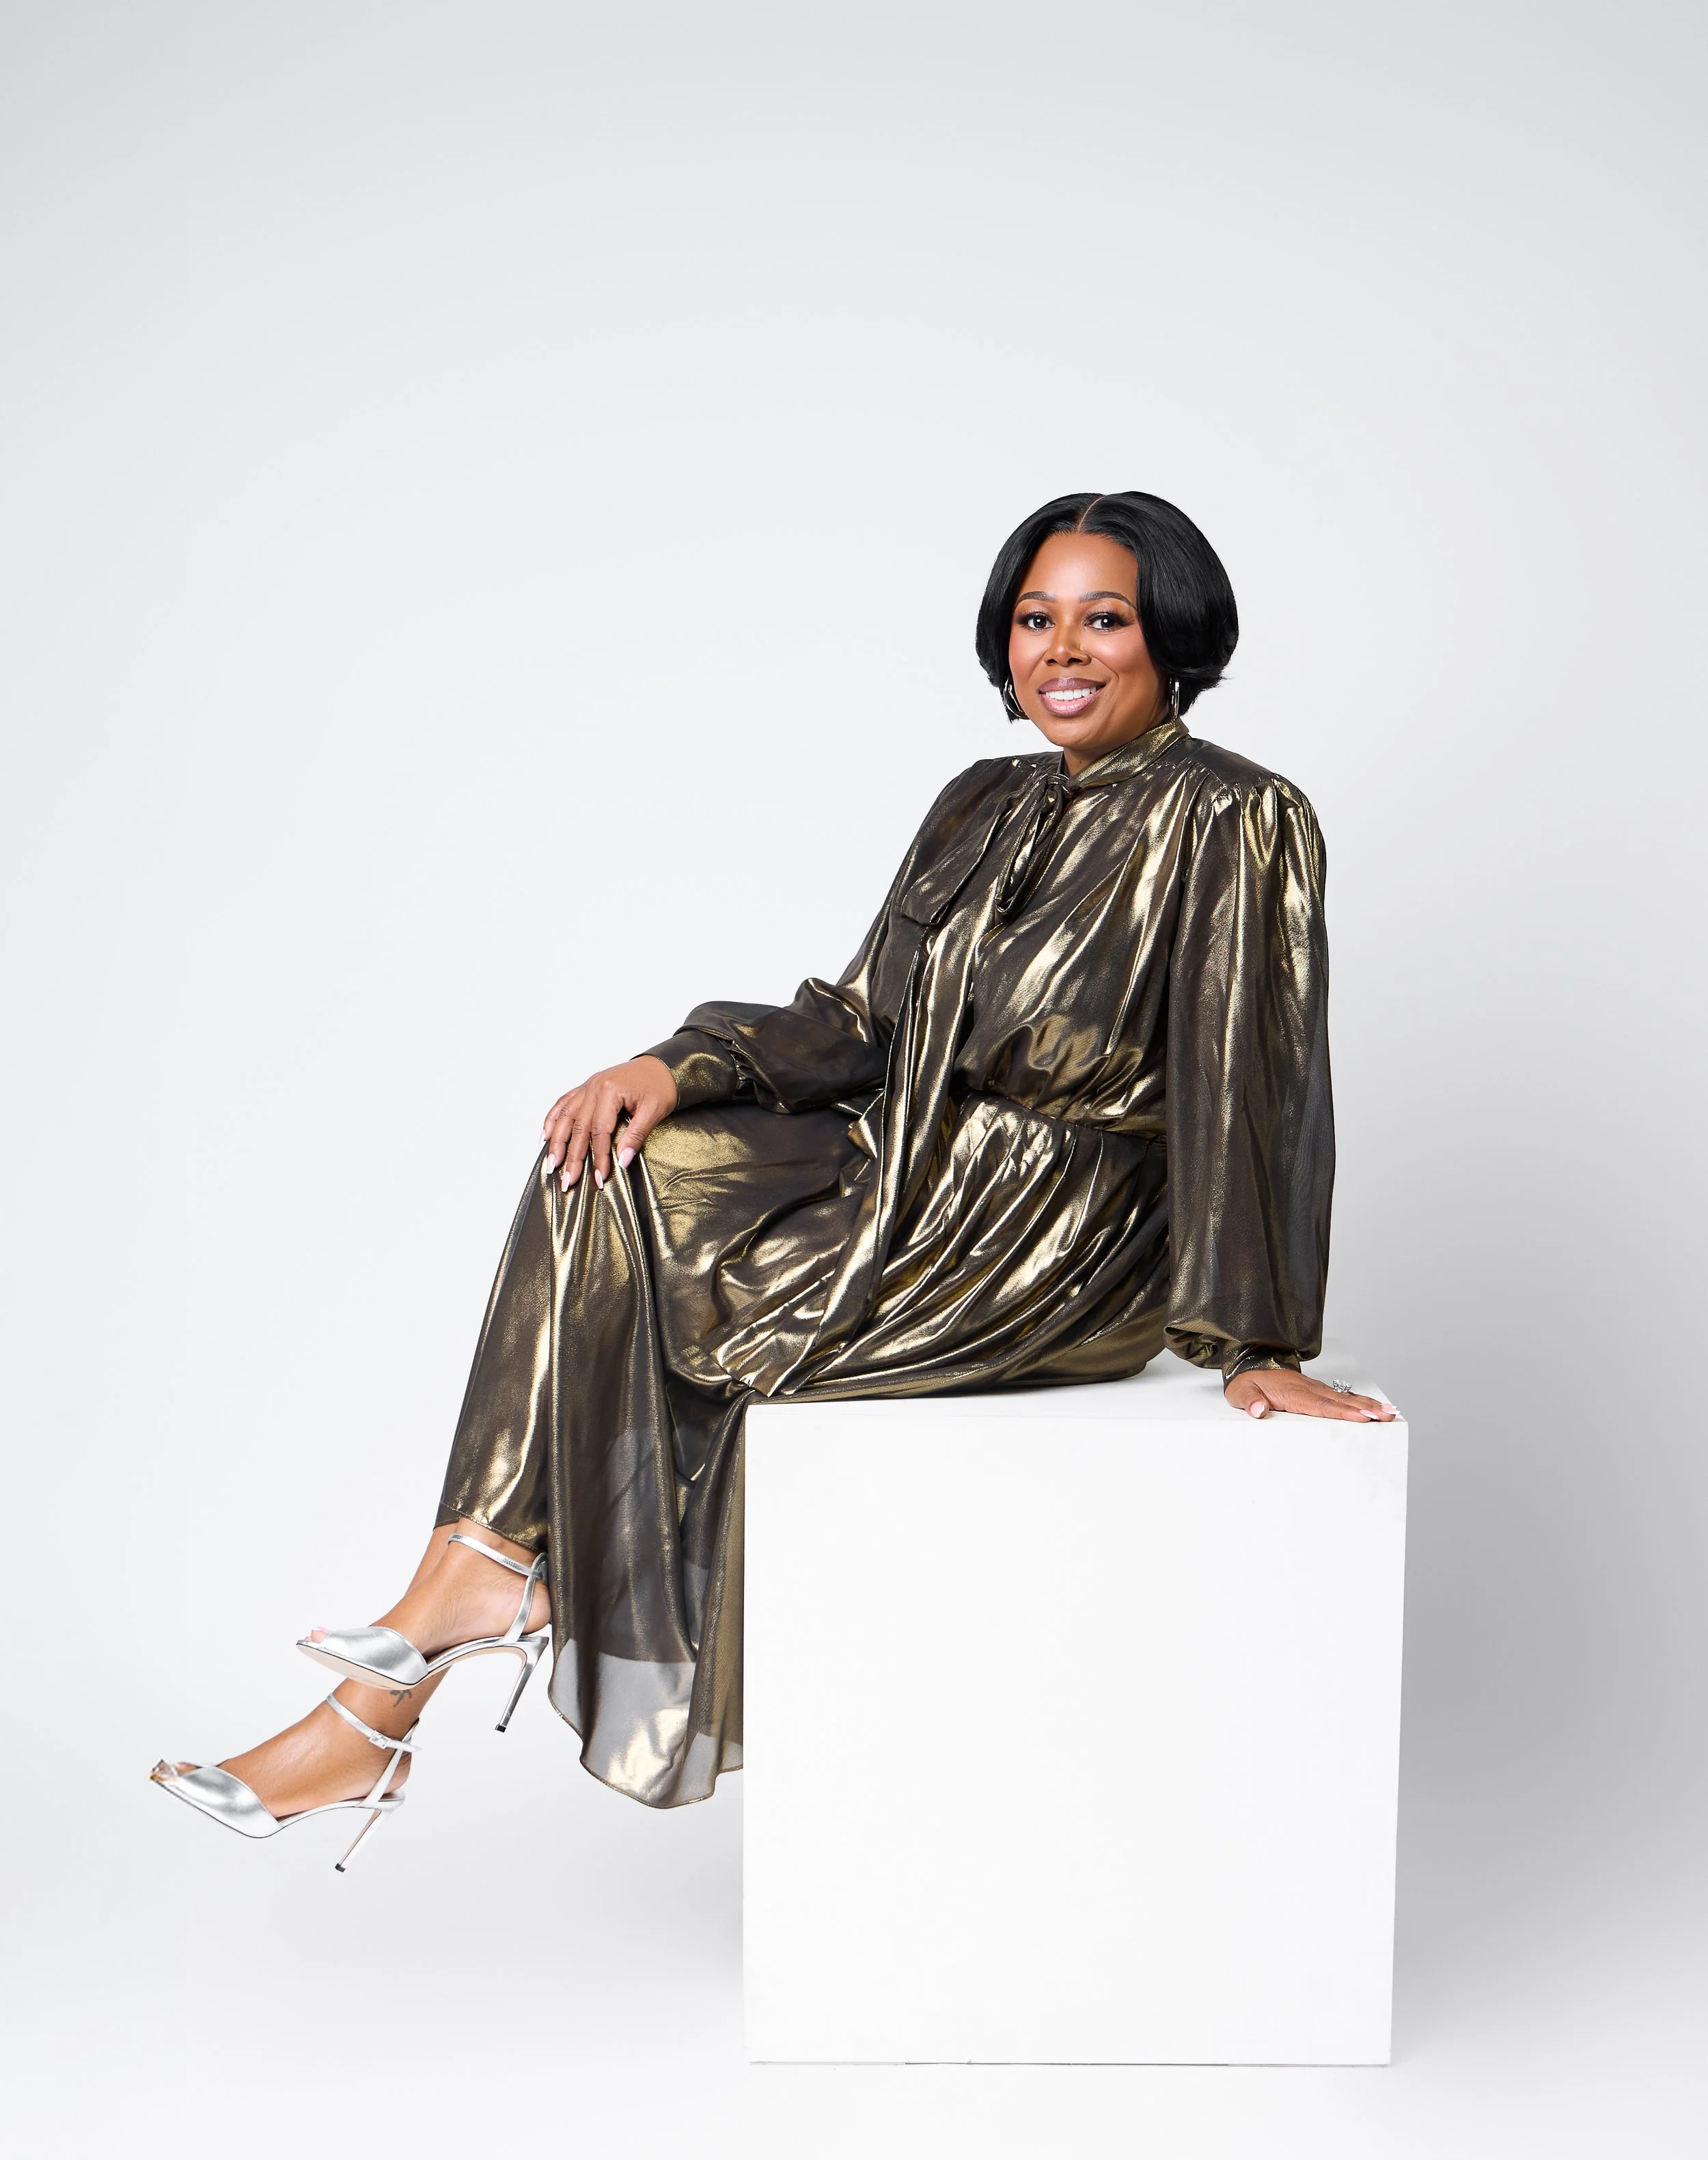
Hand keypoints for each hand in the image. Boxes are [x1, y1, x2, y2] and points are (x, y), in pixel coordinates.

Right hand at [541, 1056, 678, 1192]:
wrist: (662, 1066)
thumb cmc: (661, 1086)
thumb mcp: (654, 1112)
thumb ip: (636, 1136)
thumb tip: (622, 1161)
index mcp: (610, 1090)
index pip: (599, 1131)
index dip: (598, 1156)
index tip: (598, 1177)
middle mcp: (594, 1086)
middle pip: (578, 1127)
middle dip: (572, 1157)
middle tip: (568, 1181)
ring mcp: (588, 1086)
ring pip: (566, 1116)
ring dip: (556, 1142)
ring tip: (551, 1164)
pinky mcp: (587, 1087)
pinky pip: (564, 1103)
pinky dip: (553, 1119)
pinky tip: (546, 1135)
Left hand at [1224, 1368, 1395, 1421]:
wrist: (1250, 1362)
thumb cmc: (1247, 1381)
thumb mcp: (1241, 1392)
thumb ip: (1250, 1402)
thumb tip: (1258, 1411)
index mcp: (1292, 1393)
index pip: (1321, 1405)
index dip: (1342, 1412)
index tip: (1362, 1417)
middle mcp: (1308, 1389)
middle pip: (1340, 1401)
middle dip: (1365, 1409)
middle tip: (1387, 1416)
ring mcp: (1314, 1388)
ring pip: (1344, 1397)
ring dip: (1368, 1405)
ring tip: (1390, 1413)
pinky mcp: (1317, 1390)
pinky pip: (1341, 1396)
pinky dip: (1359, 1400)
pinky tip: (1373, 1406)